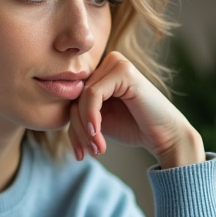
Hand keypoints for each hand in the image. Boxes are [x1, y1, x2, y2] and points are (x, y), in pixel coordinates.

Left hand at [68, 51, 203, 168]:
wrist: (165, 137)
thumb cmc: (133, 128)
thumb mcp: (98, 121)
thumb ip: (78, 112)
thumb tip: (49, 111)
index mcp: (100, 73)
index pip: (73, 98)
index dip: (72, 128)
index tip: (80, 152)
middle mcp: (107, 63)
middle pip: (74, 98)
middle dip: (78, 130)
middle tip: (88, 153)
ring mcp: (116, 63)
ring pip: (80, 98)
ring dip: (85, 128)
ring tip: (97, 148)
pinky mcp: (123, 70)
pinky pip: (92, 95)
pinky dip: (92, 118)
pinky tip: (99, 135)